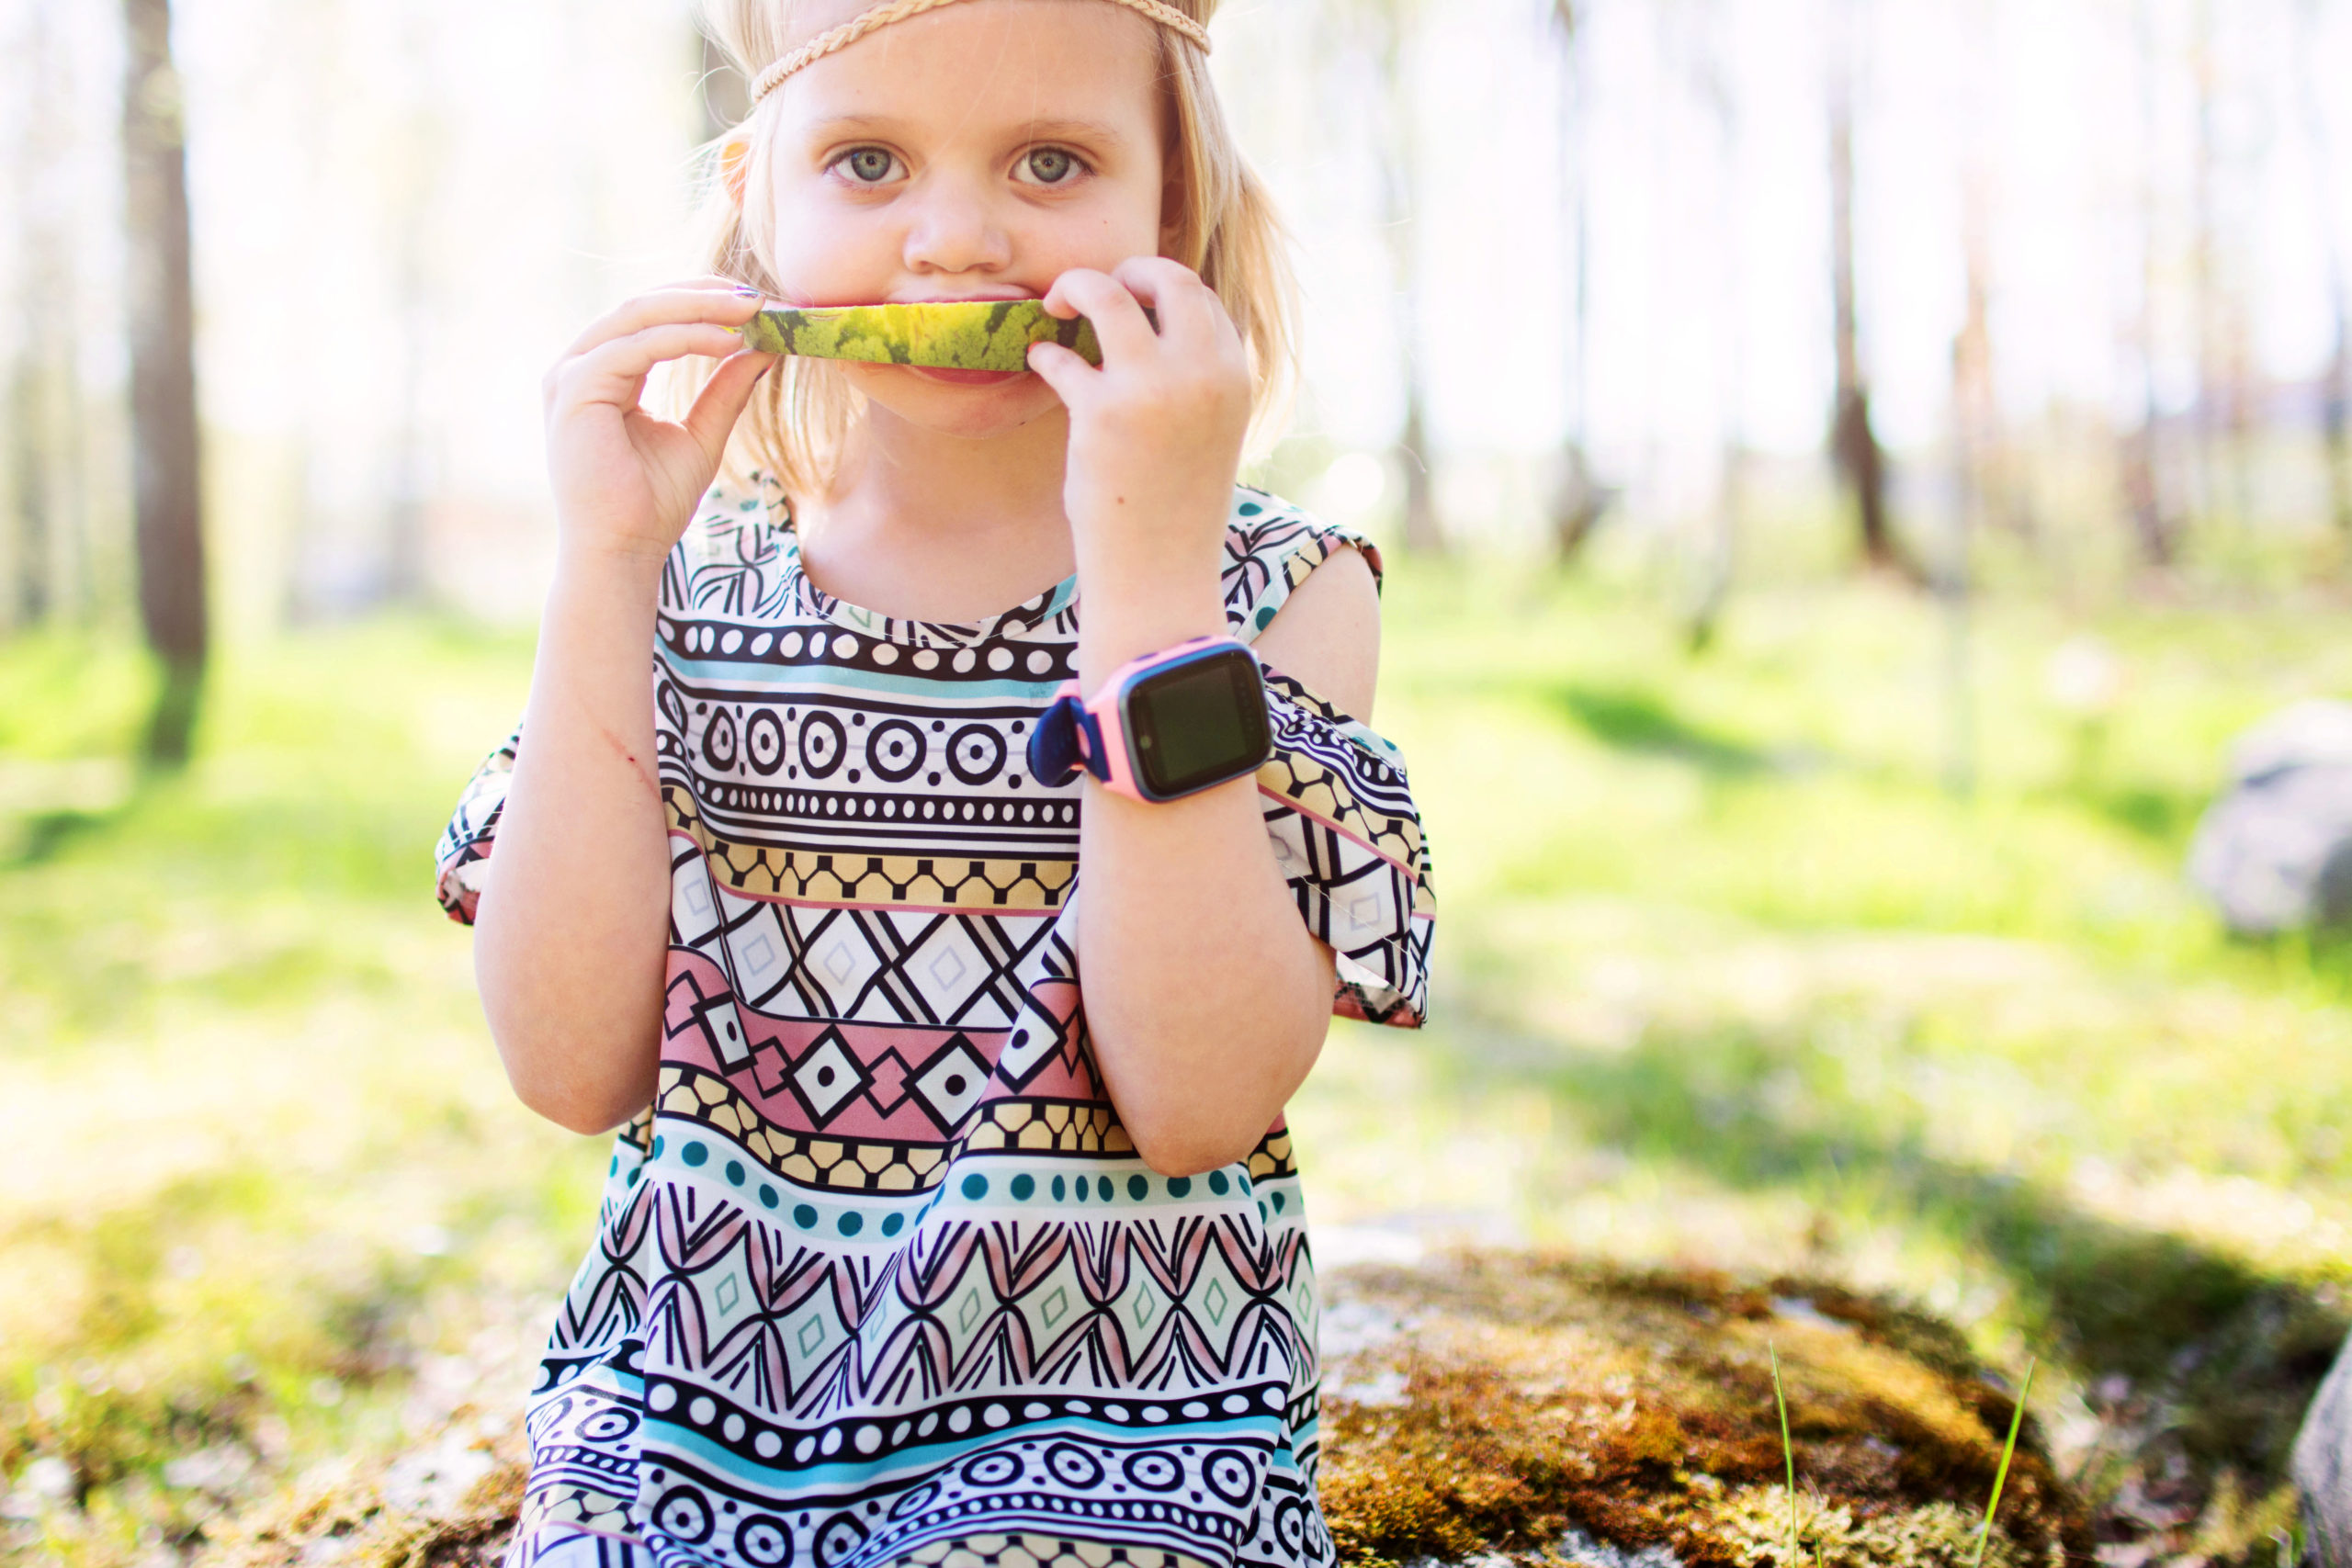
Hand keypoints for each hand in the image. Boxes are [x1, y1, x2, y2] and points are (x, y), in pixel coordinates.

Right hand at [542, 277, 774, 567]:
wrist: (622, 551)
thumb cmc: (653, 503)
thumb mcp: (701, 434)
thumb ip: (725, 390)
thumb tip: (764, 348)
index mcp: (602, 373)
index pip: (651, 318)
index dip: (701, 303)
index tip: (756, 304)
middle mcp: (579, 366)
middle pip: (643, 306)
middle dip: (703, 295)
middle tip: (758, 296)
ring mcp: (571, 375)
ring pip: (638, 316)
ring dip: (699, 308)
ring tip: (752, 311)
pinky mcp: (574, 390)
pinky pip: (635, 347)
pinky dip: (684, 339)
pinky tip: (728, 342)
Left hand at [1028, 259, 1249, 657]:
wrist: (1161, 576)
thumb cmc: (1179, 512)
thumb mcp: (1209, 435)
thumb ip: (1195, 382)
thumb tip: (1151, 335)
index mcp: (1236, 377)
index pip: (1203, 299)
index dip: (1162, 292)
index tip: (1134, 305)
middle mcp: (1204, 373)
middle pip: (1166, 277)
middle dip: (1126, 270)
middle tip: (1093, 292)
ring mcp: (1153, 388)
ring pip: (1107, 292)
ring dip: (1075, 286)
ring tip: (1057, 303)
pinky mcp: (1103, 412)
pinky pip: (1062, 356)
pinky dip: (1045, 353)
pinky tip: (1039, 362)